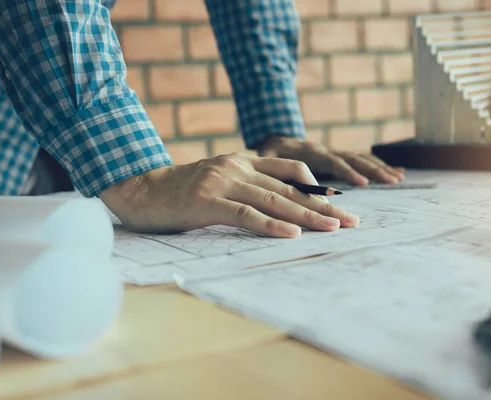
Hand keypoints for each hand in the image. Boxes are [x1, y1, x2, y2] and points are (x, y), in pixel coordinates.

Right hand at [99, 153, 359, 237]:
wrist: (139, 189)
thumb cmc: (182, 191)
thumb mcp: (220, 182)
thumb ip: (248, 187)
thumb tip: (280, 206)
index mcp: (243, 160)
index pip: (291, 171)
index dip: (318, 188)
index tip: (340, 204)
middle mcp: (238, 166)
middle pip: (290, 189)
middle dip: (323, 207)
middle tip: (351, 222)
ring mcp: (223, 182)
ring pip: (274, 200)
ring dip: (307, 216)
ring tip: (333, 229)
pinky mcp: (207, 201)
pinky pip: (245, 214)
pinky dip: (271, 225)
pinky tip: (291, 234)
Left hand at [258, 136, 404, 185]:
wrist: (275, 140)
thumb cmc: (269, 154)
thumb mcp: (266, 159)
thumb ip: (274, 170)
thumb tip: (280, 185)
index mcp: (310, 152)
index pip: (333, 161)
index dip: (348, 171)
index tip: (363, 184)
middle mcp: (327, 150)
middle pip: (354, 158)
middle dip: (374, 170)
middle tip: (392, 181)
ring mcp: (335, 152)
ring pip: (362, 157)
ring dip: (381, 167)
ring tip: (399, 178)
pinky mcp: (340, 156)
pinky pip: (363, 159)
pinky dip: (380, 165)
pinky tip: (398, 172)